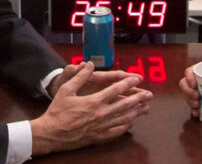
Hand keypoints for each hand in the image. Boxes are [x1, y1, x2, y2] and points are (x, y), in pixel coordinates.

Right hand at [30, 62, 151, 155]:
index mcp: (94, 101)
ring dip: (136, 112)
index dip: (128, 83)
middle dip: (139, 98)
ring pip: (123, 118)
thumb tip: (89, 64)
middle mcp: (101, 114)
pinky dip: (125, 127)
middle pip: (125, 104)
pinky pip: (116, 132)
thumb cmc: (57, 111)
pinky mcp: (98, 137)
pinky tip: (130, 124)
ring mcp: (101, 126)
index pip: (116, 89)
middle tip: (150, 94)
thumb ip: (80, 76)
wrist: (51, 134)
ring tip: (146, 108)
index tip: (137, 78)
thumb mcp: (66, 90)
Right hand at [180, 63, 201, 118]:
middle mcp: (195, 79)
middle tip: (197, 98)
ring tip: (198, 107)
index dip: (189, 78)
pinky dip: (193, 110)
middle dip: (188, 92)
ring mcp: (195, 89)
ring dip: (189, 102)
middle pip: (184, 84)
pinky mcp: (199, 99)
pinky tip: (196, 114)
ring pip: (186, 95)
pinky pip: (191, 104)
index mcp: (201, 70)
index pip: (189, 71)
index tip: (195, 85)